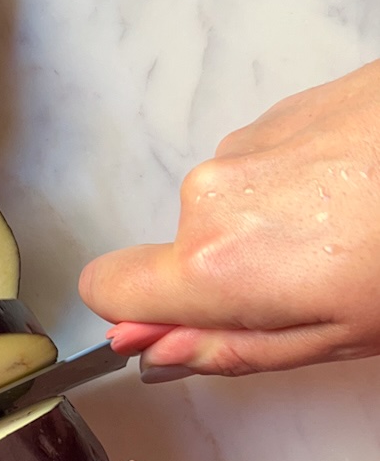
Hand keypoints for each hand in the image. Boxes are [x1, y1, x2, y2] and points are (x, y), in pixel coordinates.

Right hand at [78, 59, 379, 378]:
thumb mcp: (330, 337)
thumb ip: (226, 349)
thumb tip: (155, 351)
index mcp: (215, 266)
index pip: (105, 289)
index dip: (135, 314)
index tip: (180, 324)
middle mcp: (211, 195)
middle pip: (179, 251)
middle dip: (229, 274)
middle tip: (314, 285)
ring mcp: (247, 144)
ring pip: (225, 207)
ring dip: (270, 228)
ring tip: (349, 234)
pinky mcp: (283, 109)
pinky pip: (262, 166)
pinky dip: (296, 187)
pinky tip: (357, 192)